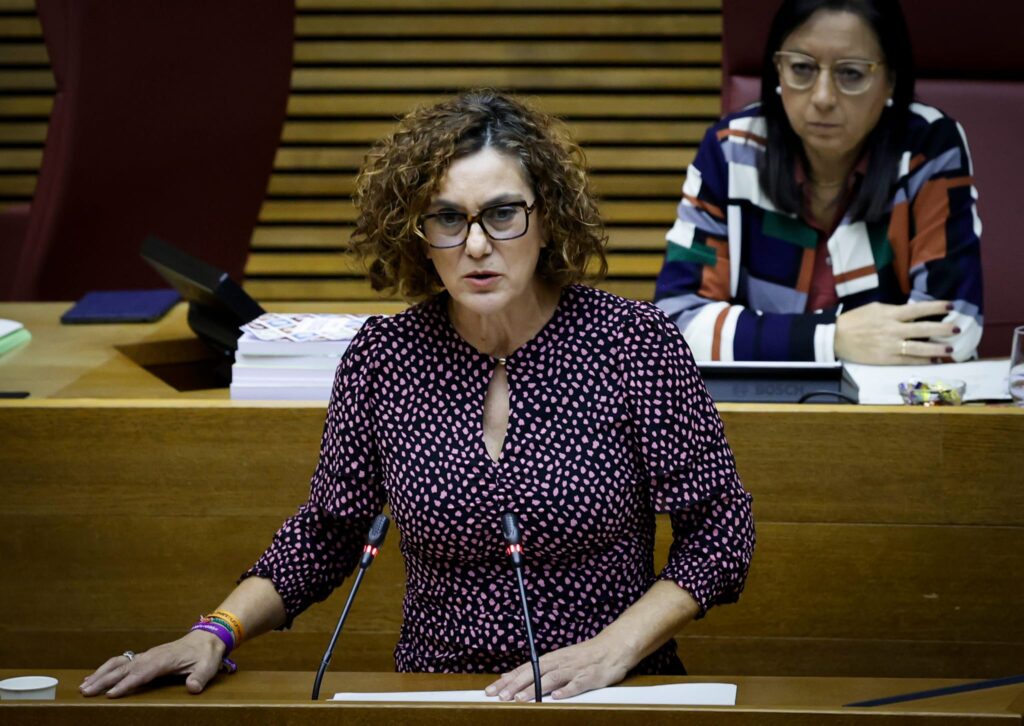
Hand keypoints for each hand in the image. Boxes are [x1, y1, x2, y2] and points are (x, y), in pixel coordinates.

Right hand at [79, 630, 225, 697]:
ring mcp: (146, 655)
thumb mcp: (208, 666)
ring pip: (119, 663)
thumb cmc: (206, 654)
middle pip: (124, 668)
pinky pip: (121, 661)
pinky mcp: (144, 657)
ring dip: (100, 674)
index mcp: (164, 659)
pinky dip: (105, 669)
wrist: (207, 637)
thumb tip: (193, 687)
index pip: (142, 672)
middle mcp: (151, 655)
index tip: (111, 694)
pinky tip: (93, 677)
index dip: (127, 683)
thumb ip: (200, 676)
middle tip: (86, 692)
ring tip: (83, 686)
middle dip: (105, 680)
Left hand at [484, 633, 632, 701]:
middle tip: (500, 697)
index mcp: (550, 659)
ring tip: (520, 699)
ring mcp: (573, 670)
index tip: (491, 691)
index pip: (523, 670)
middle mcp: (559, 663)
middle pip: (533, 673)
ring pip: (551, 678)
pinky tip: (556, 697)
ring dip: (534, 689)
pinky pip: (576, 684)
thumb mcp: (557, 659)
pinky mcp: (589, 677)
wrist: (612, 648)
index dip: (507, 681)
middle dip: (515, 686)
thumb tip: (508, 676)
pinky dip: (566, 690)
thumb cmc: (583, 656)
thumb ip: (534, 669)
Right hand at [834, 300, 958, 363]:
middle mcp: (893, 330)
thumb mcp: (874, 309)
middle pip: (924, 329)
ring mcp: (890, 346)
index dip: (936, 307)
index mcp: (890, 315)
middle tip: (958, 329)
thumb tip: (912, 313)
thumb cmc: (854, 320)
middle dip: (943, 329)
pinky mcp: (886, 359)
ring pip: (919, 348)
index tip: (951, 305)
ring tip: (951, 349)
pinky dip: (922, 361)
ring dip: (937, 348)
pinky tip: (933, 360)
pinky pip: (908, 360)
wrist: (835, 338)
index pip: (918, 309)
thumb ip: (894, 311)